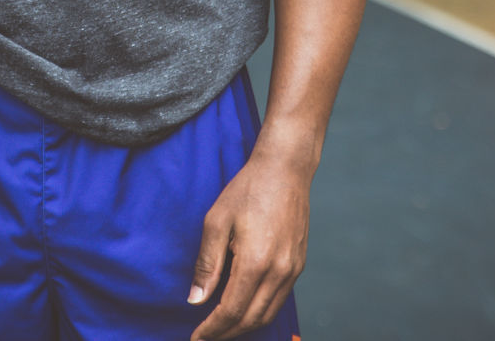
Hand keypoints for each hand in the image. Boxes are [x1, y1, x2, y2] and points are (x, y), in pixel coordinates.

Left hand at [188, 147, 312, 340]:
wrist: (285, 170)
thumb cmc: (248, 190)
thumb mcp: (216, 222)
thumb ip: (207, 264)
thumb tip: (196, 300)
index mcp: (256, 262)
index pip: (232, 311)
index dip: (212, 329)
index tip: (196, 338)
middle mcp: (279, 271)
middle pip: (252, 319)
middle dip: (227, 333)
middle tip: (205, 336)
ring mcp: (293, 270)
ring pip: (268, 314)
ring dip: (244, 326)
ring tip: (221, 327)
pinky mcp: (298, 265)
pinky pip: (279, 300)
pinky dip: (260, 311)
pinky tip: (243, 307)